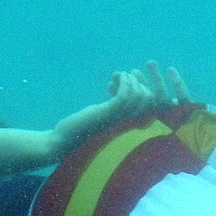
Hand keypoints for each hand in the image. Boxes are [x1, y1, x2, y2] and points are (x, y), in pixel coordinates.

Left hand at [45, 62, 189, 157]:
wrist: (64, 141)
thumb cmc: (82, 128)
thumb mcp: (102, 114)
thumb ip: (112, 104)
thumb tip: (116, 86)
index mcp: (131, 128)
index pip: (150, 107)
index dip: (144, 89)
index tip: (132, 79)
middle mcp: (130, 126)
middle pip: (149, 100)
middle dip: (141, 82)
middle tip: (127, 74)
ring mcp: (121, 120)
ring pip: (140, 95)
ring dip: (130, 79)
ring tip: (119, 75)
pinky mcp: (110, 114)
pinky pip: (126, 94)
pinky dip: (124, 81)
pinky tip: (116, 76)